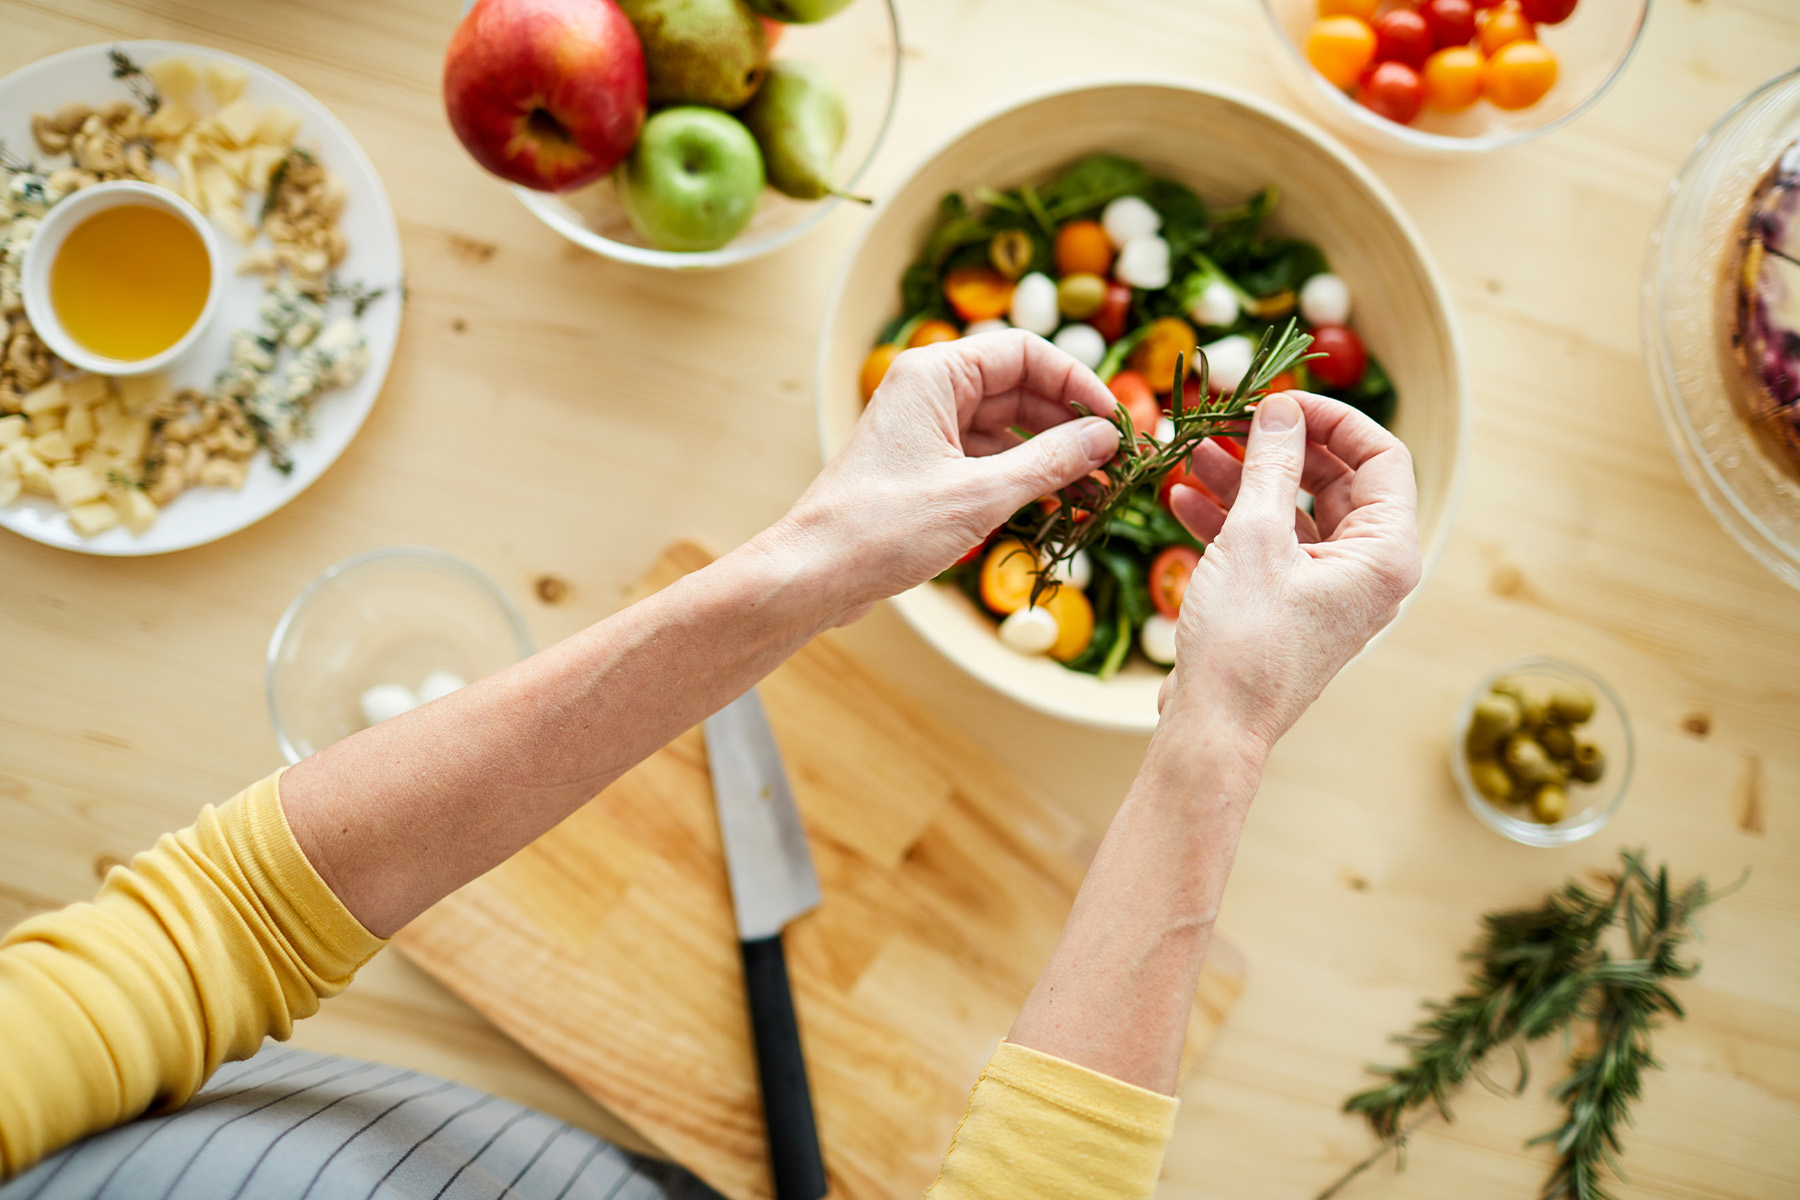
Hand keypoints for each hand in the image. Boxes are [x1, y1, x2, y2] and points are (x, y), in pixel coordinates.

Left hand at [778, 331, 1120, 620]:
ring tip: (1098, 493)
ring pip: (1008, 429)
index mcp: (934, 374)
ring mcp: (927, 431)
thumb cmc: (884, 528)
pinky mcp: (926, 470)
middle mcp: (930, 392)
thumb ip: (1049, 461)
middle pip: (1021, 390)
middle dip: (1071, 426)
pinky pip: (989, 460)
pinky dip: (1026, 479)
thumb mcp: (980, 494)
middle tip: (1118, 464)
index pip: (1025, 353)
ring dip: (1054, 458)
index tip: (1115, 422)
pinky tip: (1061, 506)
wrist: (814, 575)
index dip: (1077, 383)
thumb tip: (1106, 438)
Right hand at [1158, 390, 1420, 752]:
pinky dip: (1231, 518)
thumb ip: (1272, 463)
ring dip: (1244, 478)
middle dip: (1277, 447)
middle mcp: (1369, 568)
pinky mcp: (1291, 603)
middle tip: (1229, 420)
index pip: (1381, 456)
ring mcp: (1330, 587)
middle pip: (1334, 480)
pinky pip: (1270, 544)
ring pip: (1294, 510)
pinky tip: (1182, 499)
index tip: (1278, 399)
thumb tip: (1280, 407)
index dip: (1331, 418)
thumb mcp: (1255, 537)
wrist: (1214, 727)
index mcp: (1386, 552)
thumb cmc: (1245, 641)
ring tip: (1192, 454)